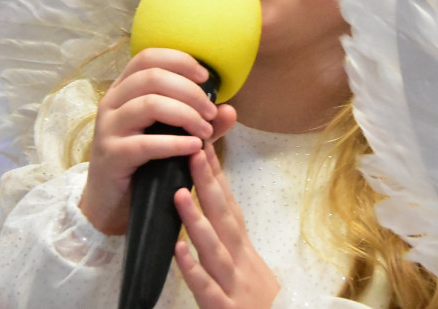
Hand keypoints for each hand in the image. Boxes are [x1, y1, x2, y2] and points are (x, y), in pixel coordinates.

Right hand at [79, 48, 234, 233]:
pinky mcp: (111, 156)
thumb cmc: (144, 162)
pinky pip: (145, 143)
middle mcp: (112, 102)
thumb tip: (230, 110)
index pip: (148, 57)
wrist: (111, 202)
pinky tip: (194, 148)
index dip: (179, 60)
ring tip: (205, 131)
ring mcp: (108, 128)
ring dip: (185, 114)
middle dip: (189, 91)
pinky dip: (174, 143)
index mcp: (124, 89)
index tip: (206, 77)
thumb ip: (201, 122)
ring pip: (149, 104)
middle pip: (151, 77)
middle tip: (210, 111)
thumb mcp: (174, 137)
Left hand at [174, 142, 279, 308]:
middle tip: (193, 152)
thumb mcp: (248, 265)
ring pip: (214, 249)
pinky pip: (206, 288)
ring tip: (178, 194)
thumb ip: (231, 238)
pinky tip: (178, 250)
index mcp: (243, 248)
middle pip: (224, 217)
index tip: (204, 145)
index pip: (228, 205)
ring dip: (197, 220)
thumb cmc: (259, 301)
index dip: (216, 175)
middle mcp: (240, 261)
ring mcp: (233, 284)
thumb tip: (213, 207)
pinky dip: (193, 269)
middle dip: (208, 184)